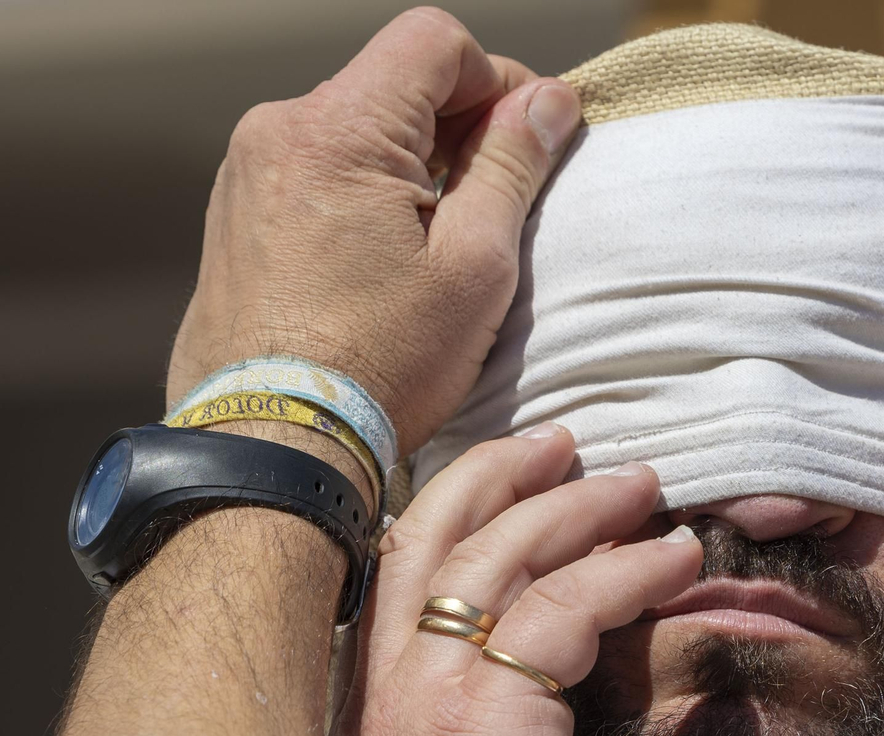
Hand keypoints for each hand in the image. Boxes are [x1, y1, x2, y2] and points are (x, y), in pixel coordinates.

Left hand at [166, 7, 581, 452]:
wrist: (272, 444)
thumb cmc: (377, 367)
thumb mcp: (475, 264)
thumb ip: (512, 166)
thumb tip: (546, 103)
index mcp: (338, 129)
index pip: (434, 42)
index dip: (498, 79)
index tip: (531, 136)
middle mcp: (278, 132)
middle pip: (394, 83)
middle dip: (460, 127)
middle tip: (502, 201)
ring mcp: (248, 174)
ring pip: (357, 130)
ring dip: (414, 165)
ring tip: (444, 247)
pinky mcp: (237, 217)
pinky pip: (319, 173)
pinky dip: (368, 196)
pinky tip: (391, 264)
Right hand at [326, 430, 702, 735]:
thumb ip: (473, 726)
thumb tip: (532, 673)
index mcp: (361, 703)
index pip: (398, 562)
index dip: (459, 499)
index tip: (521, 468)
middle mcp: (376, 688)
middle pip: (437, 532)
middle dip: (511, 472)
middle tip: (576, 444)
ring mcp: (425, 701)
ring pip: (505, 556)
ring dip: (583, 507)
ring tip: (647, 486)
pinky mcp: (489, 723)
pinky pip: (564, 611)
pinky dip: (627, 571)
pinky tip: (675, 559)